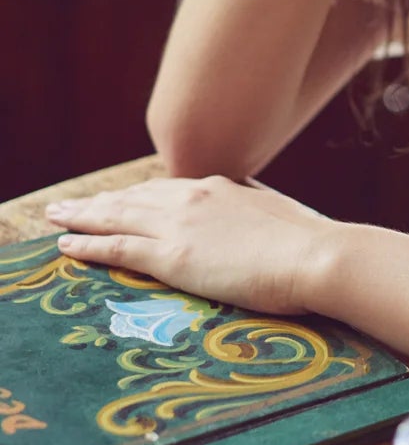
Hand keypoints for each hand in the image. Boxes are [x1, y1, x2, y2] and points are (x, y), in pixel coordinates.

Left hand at [46, 176, 336, 317]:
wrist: (317, 254)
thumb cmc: (311, 243)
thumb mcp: (281, 217)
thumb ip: (257, 213)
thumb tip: (257, 214)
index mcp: (221, 188)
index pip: (167, 189)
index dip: (138, 195)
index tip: (119, 197)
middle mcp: (194, 197)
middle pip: (134, 197)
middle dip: (100, 201)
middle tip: (70, 205)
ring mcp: (181, 225)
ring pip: (117, 216)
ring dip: (82, 217)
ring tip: (56, 218)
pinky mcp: (173, 256)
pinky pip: (118, 247)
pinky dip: (88, 244)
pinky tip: (66, 244)